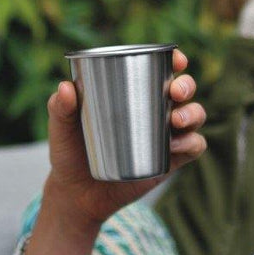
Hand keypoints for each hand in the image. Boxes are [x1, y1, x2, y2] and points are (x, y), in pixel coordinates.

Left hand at [42, 48, 205, 231]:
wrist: (77, 194)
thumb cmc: (70, 153)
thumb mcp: (61, 129)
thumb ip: (59, 108)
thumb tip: (65, 87)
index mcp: (132, 93)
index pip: (161, 70)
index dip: (176, 61)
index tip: (177, 60)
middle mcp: (154, 110)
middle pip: (184, 90)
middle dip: (187, 85)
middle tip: (174, 92)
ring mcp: (165, 136)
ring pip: (194, 116)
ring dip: (193, 113)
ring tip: (176, 121)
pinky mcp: (170, 161)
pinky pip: (194, 148)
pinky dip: (192, 143)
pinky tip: (176, 146)